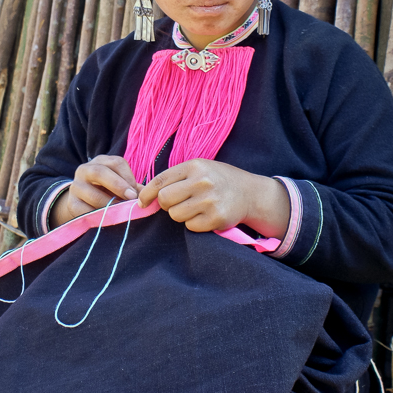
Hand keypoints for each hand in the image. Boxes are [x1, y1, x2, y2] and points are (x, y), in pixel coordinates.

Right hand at [49, 155, 140, 227]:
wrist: (82, 203)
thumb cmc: (108, 191)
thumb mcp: (120, 185)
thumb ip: (134, 188)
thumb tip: (149, 196)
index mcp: (101, 162)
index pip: (116, 163)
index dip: (128, 176)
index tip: (136, 192)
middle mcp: (85, 170)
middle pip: (100, 172)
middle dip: (118, 185)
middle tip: (131, 198)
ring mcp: (76, 186)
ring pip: (92, 194)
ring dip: (109, 204)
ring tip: (121, 212)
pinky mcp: (72, 204)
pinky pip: (85, 210)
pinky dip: (98, 216)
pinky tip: (108, 219)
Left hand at [137, 159, 289, 237]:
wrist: (251, 193)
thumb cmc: (220, 180)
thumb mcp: (201, 169)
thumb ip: (177, 177)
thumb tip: (146, 195)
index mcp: (195, 166)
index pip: (160, 180)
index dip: (146, 193)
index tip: (142, 202)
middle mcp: (202, 181)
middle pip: (164, 199)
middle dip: (166, 204)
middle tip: (177, 203)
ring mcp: (209, 200)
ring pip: (175, 214)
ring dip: (181, 214)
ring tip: (195, 207)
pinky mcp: (216, 218)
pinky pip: (190, 226)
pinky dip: (194, 224)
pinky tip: (205, 215)